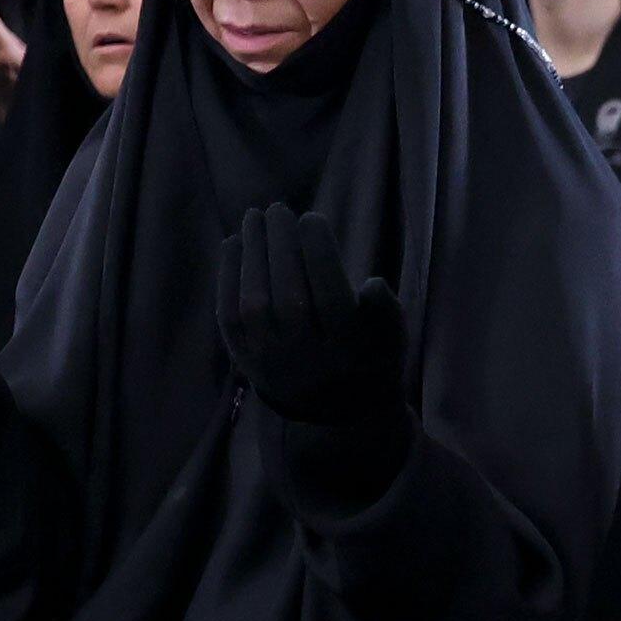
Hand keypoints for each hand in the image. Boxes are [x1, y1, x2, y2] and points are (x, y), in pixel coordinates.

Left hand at [215, 203, 407, 424]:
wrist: (335, 411)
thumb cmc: (370, 357)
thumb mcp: (393, 338)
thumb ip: (386, 312)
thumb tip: (371, 283)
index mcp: (349, 349)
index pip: (332, 297)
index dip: (319, 255)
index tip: (312, 218)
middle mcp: (306, 357)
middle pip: (290, 298)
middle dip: (281, 248)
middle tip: (279, 209)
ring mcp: (271, 360)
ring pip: (255, 305)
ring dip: (252, 255)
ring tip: (255, 217)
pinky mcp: (245, 358)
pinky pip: (229, 316)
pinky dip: (228, 277)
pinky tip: (234, 243)